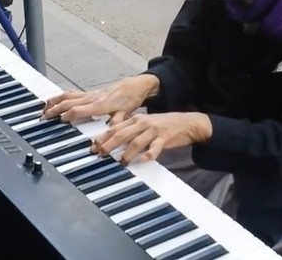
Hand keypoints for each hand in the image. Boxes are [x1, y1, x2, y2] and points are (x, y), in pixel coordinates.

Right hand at [44, 75, 159, 123]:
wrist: (135, 85)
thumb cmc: (130, 99)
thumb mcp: (126, 113)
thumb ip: (117, 122)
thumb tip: (110, 131)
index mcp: (99, 105)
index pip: (78, 110)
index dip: (68, 115)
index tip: (58, 121)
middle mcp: (91, 98)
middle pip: (68, 102)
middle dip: (54, 109)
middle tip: (43, 117)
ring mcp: (89, 95)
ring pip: (67, 96)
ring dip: (54, 101)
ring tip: (43, 109)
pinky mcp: (89, 93)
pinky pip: (71, 93)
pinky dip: (60, 97)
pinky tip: (53, 101)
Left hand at [92, 112, 212, 164]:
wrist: (187, 123)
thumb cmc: (164, 126)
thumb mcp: (145, 125)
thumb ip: (130, 131)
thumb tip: (113, 141)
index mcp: (135, 119)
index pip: (115, 128)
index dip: (102, 137)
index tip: (93, 146)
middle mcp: (143, 123)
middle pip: (121, 134)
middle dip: (109, 145)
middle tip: (100, 154)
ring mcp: (154, 130)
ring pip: (136, 142)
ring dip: (127, 154)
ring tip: (121, 163)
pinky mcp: (165, 138)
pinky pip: (155, 148)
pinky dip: (148, 155)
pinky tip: (143, 160)